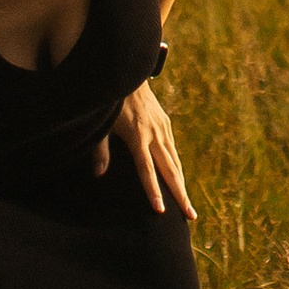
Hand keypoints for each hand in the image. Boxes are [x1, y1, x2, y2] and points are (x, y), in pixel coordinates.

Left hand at [93, 82, 194, 217]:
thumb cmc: (109, 100)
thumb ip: (100, 150)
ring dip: (182, 184)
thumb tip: (98, 175)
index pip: (147, 170)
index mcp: (138, 136)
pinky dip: (177, 168)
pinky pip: (173, 150)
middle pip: (170, 171)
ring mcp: (162, 128)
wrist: (127, 72)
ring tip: (188, 206)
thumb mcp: (101, 125)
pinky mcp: (165, 123)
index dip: (153, 191)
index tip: (161, 211)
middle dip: (180, 195)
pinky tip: (178, 179)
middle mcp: (155, 134)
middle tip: (190, 216)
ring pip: (175, 161)